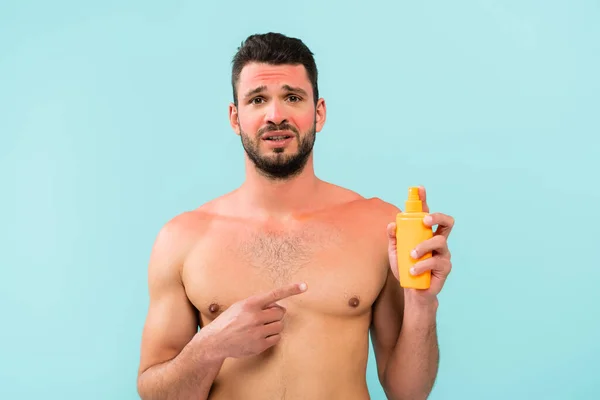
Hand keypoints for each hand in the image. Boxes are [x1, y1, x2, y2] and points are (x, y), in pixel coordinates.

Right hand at [202, 282, 306, 358]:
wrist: (215, 341)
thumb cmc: (229, 321)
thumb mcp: (240, 306)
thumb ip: (258, 304)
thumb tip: (278, 305)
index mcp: (250, 303)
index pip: (275, 294)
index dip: (291, 289)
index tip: (304, 286)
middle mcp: (255, 316)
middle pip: (280, 313)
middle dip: (276, 315)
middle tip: (265, 318)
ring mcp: (258, 332)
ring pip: (280, 326)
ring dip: (274, 326)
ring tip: (261, 327)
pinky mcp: (260, 345)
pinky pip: (276, 338)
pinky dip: (272, 336)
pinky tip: (260, 336)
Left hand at [387, 186, 453, 301]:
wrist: (413, 292)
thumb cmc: (406, 268)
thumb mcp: (395, 252)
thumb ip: (393, 238)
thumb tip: (391, 224)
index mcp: (426, 234)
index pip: (427, 214)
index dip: (424, 200)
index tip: (419, 189)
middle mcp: (438, 240)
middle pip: (446, 222)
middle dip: (436, 217)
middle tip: (424, 220)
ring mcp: (443, 254)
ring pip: (440, 242)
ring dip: (423, 246)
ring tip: (411, 255)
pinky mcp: (445, 267)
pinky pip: (436, 261)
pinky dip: (422, 265)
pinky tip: (412, 270)